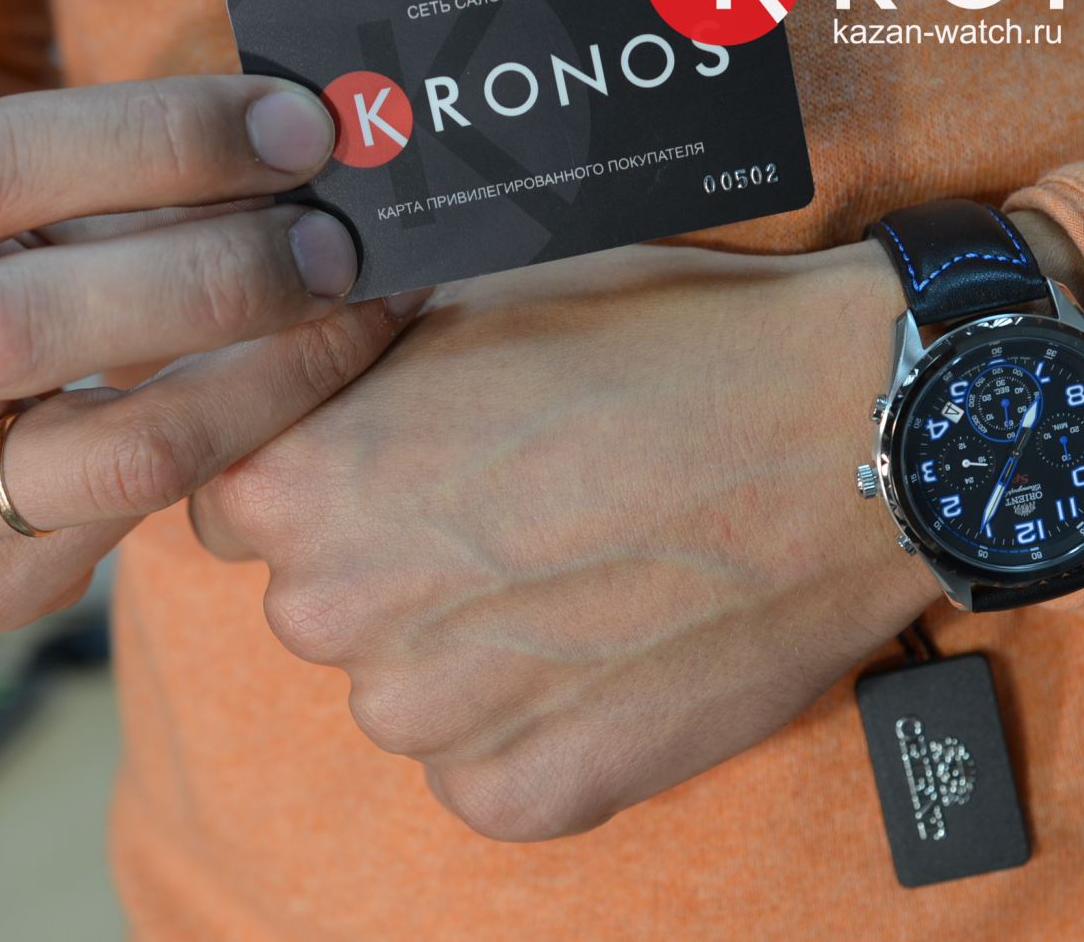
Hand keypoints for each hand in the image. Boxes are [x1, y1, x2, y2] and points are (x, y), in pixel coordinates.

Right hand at [0, 75, 425, 633]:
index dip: (156, 140)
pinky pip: (145, 529)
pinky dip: (246, 453)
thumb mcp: (2, 218)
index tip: (295, 127)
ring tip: (357, 317)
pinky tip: (307, 406)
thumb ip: (117, 184)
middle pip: (33, 325)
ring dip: (272, 380)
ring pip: (125, 456)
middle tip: (339, 244)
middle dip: (220, 275)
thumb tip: (300, 143)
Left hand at [190, 242, 940, 840]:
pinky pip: (485, 768)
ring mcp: (436, 717)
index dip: (324, 469)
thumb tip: (307, 352)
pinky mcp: (532, 792)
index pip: (235, 500)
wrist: (848, 435)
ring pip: (406, 690)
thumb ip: (359, 350)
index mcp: (305, 482)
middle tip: (516, 508)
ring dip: (466, 647)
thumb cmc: (673, 342)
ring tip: (582, 571)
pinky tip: (613, 643)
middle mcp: (340, 613)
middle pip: (319, 600)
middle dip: (390, 561)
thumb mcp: (485, 290)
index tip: (403, 456)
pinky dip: (537, 720)